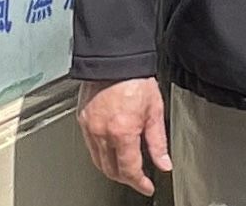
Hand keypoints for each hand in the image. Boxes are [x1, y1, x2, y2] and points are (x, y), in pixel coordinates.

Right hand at [77, 77, 169, 195]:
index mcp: (122, 131)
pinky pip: (89, 146)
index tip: (146, 186)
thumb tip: (163, 163)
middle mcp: (102, 132)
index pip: (129, 170)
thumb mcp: (154, 111)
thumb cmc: (135, 79)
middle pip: (111, 170)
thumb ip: (158, 142)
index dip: (139, 183)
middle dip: (125, 178)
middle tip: (137, 178)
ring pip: (97, 161)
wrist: (115, 58)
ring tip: (124, 168)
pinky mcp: (82, 119)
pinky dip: (100, 154)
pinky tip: (110, 150)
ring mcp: (89, 126)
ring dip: (111, 169)